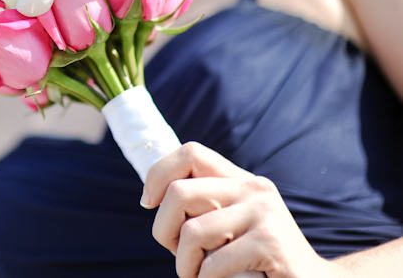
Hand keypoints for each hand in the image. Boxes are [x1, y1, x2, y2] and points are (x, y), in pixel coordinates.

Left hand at [141, 142, 347, 277]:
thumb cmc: (256, 264)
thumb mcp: (228, 226)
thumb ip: (202, 207)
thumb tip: (151, 197)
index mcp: (241, 180)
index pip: (190, 153)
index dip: (158, 174)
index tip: (149, 203)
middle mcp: (254, 189)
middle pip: (180, 192)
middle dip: (164, 229)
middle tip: (177, 254)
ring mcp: (264, 213)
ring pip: (192, 232)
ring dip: (185, 265)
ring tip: (196, 276)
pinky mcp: (270, 243)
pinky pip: (213, 263)